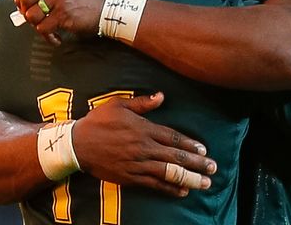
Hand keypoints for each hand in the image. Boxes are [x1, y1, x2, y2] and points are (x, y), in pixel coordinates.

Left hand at [15, 0, 108, 44]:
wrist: (108, 10)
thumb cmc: (88, 1)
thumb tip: (23, 1)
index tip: (23, 8)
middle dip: (26, 14)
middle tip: (35, 21)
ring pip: (32, 16)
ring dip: (37, 27)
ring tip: (49, 30)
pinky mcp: (63, 14)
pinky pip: (43, 28)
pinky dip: (48, 37)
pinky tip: (57, 38)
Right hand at [72, 92, 216, 197]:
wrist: (76, 145)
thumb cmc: (98, 121)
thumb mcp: (119, 104)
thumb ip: (142, 103)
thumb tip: (161, 96)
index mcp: (144, 129)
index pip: (173, 138)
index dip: (191, 145)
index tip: (205, 150)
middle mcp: (144, 148)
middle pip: (176, 157)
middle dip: (197, 164)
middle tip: (214, 168)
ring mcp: (137, 165)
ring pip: (168, 173)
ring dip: (188, 179)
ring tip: (204, 183)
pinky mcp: (129, 177)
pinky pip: (153, 185)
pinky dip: (169, 189)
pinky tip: (182, 192)